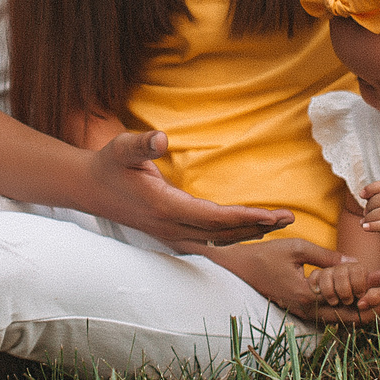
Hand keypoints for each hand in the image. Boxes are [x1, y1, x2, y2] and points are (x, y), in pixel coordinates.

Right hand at [82, 130, 293, 250]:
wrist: (90, 188)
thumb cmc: (110, 164)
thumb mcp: (122, 147)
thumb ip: (142, 143)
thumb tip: (162, 138)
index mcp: (164, 207)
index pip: (213, 218)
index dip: (244, 218)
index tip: (271, 215)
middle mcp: (170, 227)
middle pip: (222, 234)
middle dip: (256, 227)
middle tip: (288, 218)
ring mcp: (171, 235)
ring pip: (218, 241)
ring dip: (248, 233)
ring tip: (278, 224)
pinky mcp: (172, 235)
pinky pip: (209, 241)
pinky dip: (233, 237)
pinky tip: (250, 231)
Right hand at [207, 238, 379, 324]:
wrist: (238, 270)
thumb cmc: (264, 256)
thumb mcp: (296, 249)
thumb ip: (325, 257)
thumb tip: (354, 263)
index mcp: (307, 298)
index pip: (348, 299)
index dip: (372, 289)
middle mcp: (308, 311)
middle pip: (352, 318)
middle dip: (378, 306)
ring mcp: (306, 313)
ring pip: (344, 319)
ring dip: (367, 308)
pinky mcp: (304, 309)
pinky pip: (334, 313)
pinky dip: (352, 306)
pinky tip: (365, 297)